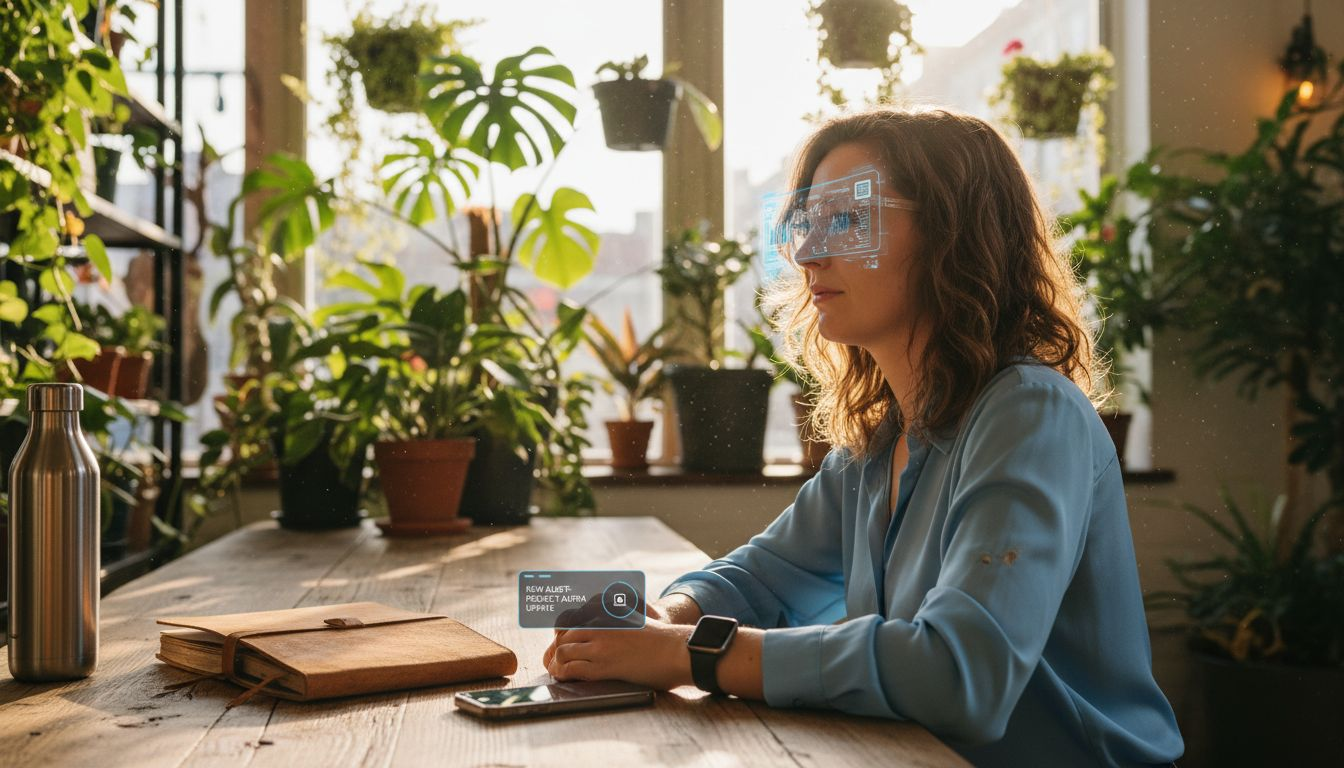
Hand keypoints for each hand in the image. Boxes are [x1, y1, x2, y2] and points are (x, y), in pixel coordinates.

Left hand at [542, 618, 693, 690]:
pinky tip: (564, 677)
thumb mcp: (632, 614)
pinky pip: (572, 669)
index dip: (559, 631)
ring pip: (563, 651)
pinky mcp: (604, 665)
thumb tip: (594, 615)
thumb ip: (612, 612)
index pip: (568, 617)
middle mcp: (599, 623)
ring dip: (557, 662)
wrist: (676, 650)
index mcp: (605, 608)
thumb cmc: (658, 636)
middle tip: (554, 658)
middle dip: (556, 648)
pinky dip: (563, 674)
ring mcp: (601, 643)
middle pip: (562, 634)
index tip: (558, 640)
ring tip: (558, 669)